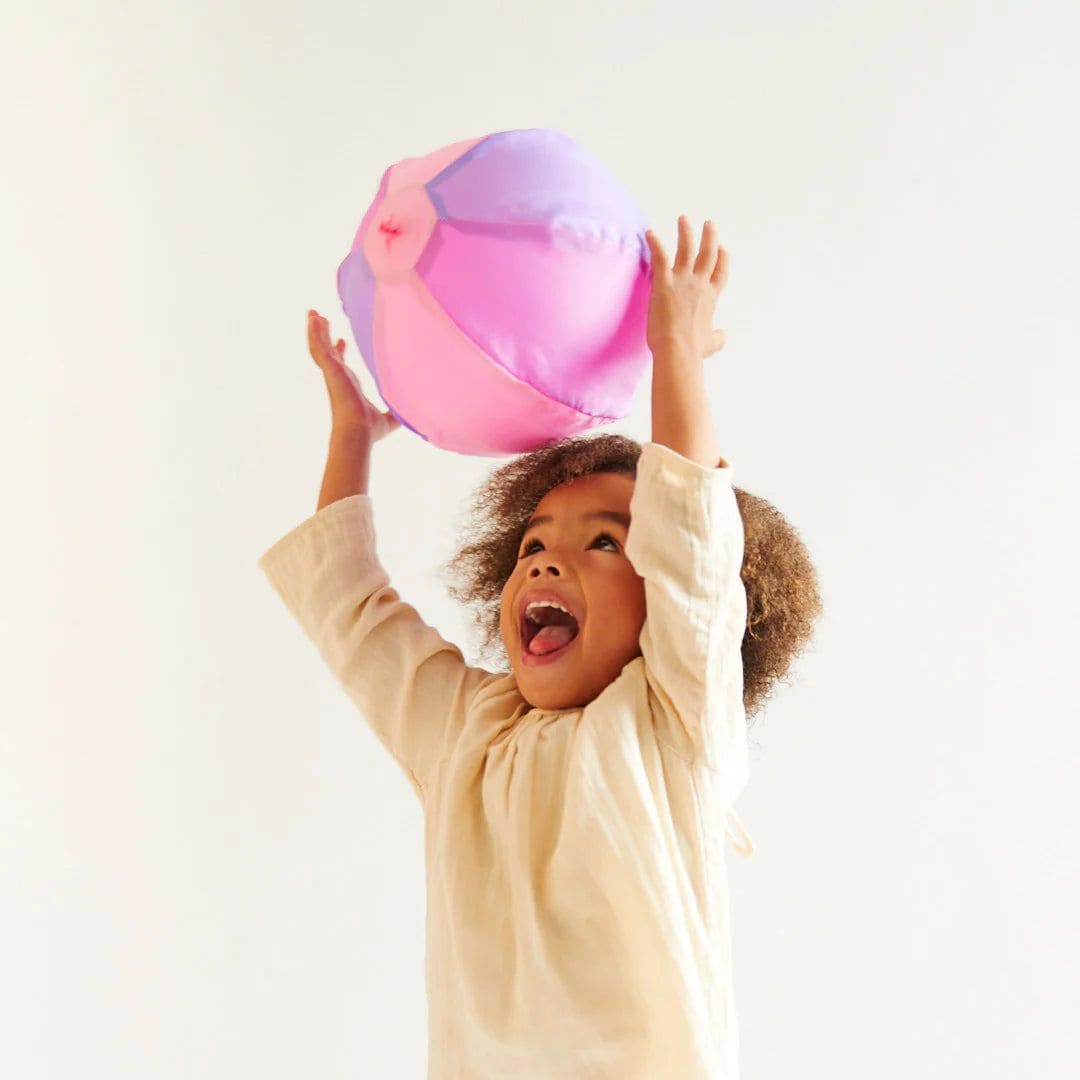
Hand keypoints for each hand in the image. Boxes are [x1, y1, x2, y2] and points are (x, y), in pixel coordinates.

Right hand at [307, 309, 401, 441]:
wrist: (358, 430)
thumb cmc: (369, 430)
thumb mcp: (388, 420)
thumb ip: (396, 415)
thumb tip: (412, 417)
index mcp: (349, 386)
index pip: (342, 366)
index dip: (341, 353)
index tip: (343, 341)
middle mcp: (339, 377)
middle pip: (328, 351)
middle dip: (324, 336)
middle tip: (321, 320)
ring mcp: (332, 372)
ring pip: (320, 346)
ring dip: (316, 329)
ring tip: (312, 313)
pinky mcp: (329, 369)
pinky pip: (318, 346)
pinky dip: (313, 332)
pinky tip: (313, 318)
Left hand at [643, 216, 727, 360]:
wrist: (679, 351)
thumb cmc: (693, 351)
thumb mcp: (711, 344)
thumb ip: (718, 337)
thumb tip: (723, 335)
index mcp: (711, 298)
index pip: (721, 273)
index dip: (723, 259)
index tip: (723, 248)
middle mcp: (700, 285)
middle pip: (708, 254)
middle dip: (710, 237)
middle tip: (710, 223)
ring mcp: (683, 281)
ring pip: (687, 249)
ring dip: (685, 232)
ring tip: (684, 218)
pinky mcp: (665, 282)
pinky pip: (660, 256)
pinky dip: (655, 242)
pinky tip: (649, 232)